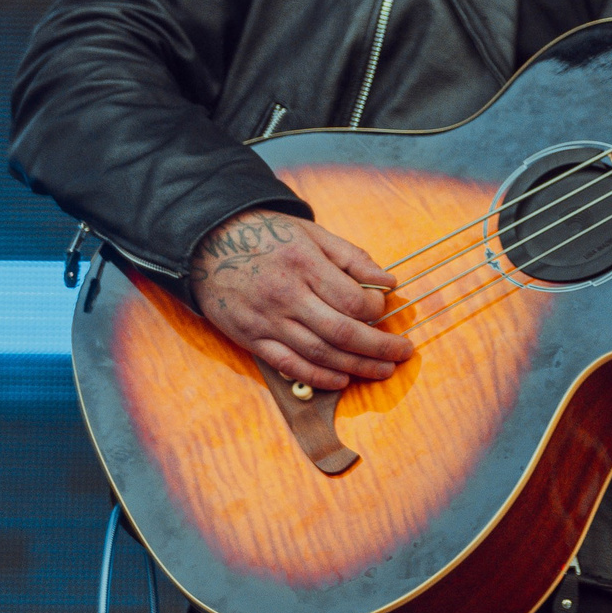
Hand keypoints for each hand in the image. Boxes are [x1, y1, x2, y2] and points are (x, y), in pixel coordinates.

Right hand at [189, 209, 413, 390]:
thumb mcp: (311, 233)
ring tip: (383, 370)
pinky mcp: (252, 339)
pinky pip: (290, 366)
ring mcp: (268, 321)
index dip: (377, 309)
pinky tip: (342, 379)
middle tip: (403, 353)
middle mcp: (287, 296)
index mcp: (304, 265)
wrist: (208, 244)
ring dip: (357, 367)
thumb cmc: (266, 236)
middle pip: (343, 332)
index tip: (386, 308)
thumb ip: (351, 257)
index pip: (353, 299)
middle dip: (380, 347)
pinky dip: (319, 377)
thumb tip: (389, 282)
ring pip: (320, 354)